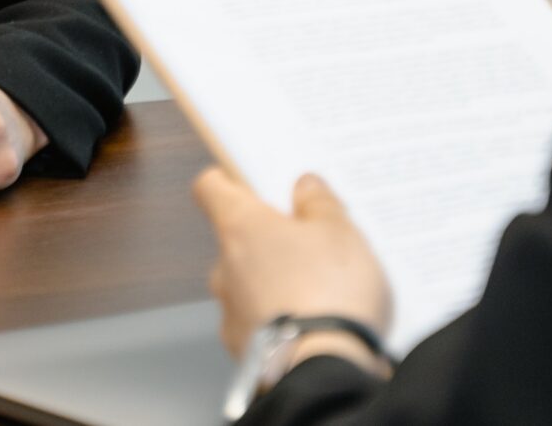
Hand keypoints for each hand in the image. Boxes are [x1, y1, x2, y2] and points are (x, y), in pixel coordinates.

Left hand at [194, 169, 392, 365]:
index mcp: (240, 226)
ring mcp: (230, 312)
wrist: (326, 372)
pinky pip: (259, 322)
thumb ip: (319, 203)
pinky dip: (280, 320)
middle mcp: (224, 267)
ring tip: (322, 289)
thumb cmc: (330, 293)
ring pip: (248, 283)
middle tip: (311, 241)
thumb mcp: (340, 232)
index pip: (210, 187)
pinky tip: (314, 323)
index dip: (230, 179)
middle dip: (269, 239)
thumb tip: (304, 186)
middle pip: (238, 239)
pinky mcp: (244, 350)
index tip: (252, 180)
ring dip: (275, 282)